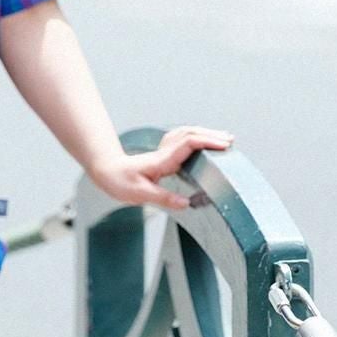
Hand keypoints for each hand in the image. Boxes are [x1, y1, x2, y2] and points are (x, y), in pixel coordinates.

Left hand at [87, 127, 233, 212]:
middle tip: (230, 141)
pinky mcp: (162, 154)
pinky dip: (195, 136)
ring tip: (223, 138)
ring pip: (186, 134)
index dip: (207, 142)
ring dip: (205, 133)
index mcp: (162, 161)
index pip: (188, 144)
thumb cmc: (120, 182)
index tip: (224, 146)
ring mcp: (163, 151)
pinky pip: (182, 139)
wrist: (106, 170)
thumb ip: (163, 198)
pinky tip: (202, 141)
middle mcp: (164, 152)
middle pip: (191, 134)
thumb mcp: (140, 195)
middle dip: (211, 135)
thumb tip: (186, 204)